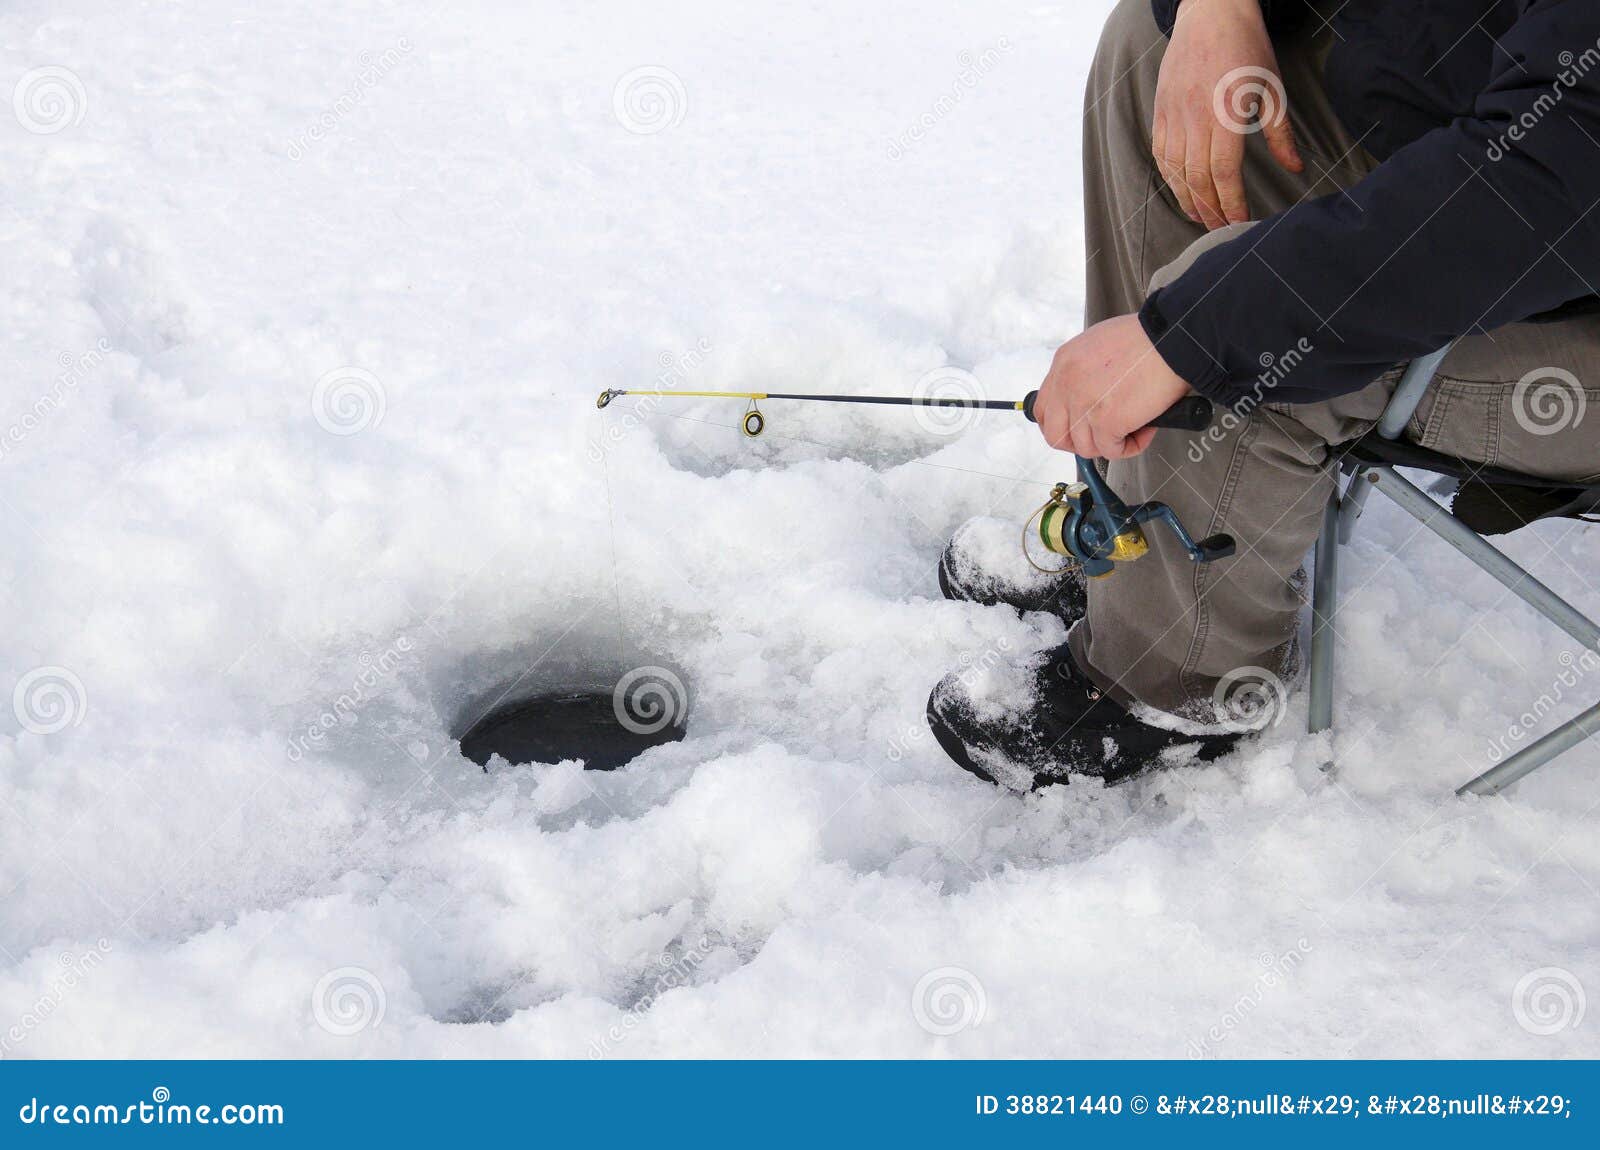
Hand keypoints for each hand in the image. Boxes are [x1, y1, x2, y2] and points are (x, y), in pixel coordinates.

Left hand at [1031, 315, 1190, 458]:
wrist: (1171, 339)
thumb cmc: (1147, 338)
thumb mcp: (1098, 344)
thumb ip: (1085, 371)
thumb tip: (1090, 395)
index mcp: (1063, 364)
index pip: (1043, 409)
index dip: (1061, 425)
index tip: (1078, 428)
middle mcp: (1067, 385)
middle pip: (1055, 435)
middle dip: (1079, 443)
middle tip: (1103, 437)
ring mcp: (1084, 405)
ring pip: (1085, 448)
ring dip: (1110, 444)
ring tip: (1134, 427)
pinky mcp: (1107, 421)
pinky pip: (1112, 451)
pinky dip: (1131, 447)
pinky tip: (1145, 430)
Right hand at [1153, 0, 1301, 228]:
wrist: (1211, 13)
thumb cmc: (1247, 47)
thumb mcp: (1273, 88)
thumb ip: (1281, 133)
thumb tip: (1295, 168)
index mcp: (1226, 113)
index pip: (1224, 172)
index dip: (1231, 202)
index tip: (1240, 222)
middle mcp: (1196, 118)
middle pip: (1198, 178)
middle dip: (1211, 209)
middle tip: (1221, 229)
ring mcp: (1174, 115)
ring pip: (1175, 171)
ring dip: (1188, 199)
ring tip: (1201, 217)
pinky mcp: (1161, 111)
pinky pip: (1161, 154)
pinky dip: (1170, 177)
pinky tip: (1181, 190)